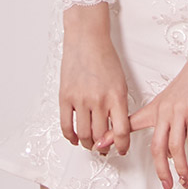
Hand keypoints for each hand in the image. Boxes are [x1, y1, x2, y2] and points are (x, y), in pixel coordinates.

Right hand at [59, 17, 130, 155]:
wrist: (87, 38)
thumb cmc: (105, 58)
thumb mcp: (120, 81)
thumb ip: (119, 105)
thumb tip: (117, 128)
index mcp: (116, 95)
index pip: (121, 131)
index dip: (122, 145)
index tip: (121, 149)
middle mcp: (98, 99)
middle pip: (101, 136)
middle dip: (104, 147)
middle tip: (104, 149)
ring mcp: (80, 99)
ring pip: (84, 134)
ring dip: (88, 144)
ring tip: (90, 144)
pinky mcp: (65, 97)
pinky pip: (66, 125)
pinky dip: (71, 136)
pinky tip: (75, 138)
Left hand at [93, 41, 187, 188]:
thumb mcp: (171, 98)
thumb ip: (163, 116)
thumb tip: (163, 141)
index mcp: (156, 108)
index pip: (131, 123)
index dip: (114, 135)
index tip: (99, 147)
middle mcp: (164, 110)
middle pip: (157, 146)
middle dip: (162, 170)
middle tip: (168, 186)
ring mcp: (179, 109)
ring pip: (174, 145)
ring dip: (181, 167)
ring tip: (185, 180)